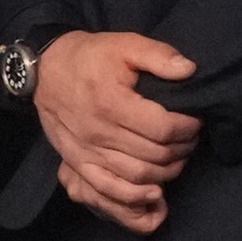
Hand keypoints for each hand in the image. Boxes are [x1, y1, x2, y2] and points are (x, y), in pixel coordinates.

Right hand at [35, 29, 203, 233]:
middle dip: (182, 149)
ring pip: (138, 175)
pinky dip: (135, 197)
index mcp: (112, 103)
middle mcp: (99, 132)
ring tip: (177, 157)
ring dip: (166, 172)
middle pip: (155, 155)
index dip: (187, 128)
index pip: (163, 129)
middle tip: (190, 138)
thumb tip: (189, 70)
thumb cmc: (89, 57)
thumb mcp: (124, 44)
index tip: (195, 121)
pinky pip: (108, 189)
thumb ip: (159, 55)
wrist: (46, 71)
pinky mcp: (78, 162)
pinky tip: (154, 191)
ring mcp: (87, 151)